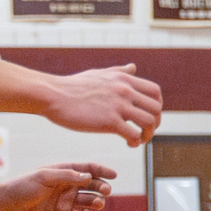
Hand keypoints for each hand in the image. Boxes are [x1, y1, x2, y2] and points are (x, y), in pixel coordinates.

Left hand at [0, 163, 115, 210]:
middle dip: (101, 187)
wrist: (5, 206)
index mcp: (64, 173)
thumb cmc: (22, 186)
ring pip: (88, 201)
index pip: (88, 169)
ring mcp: (65, 201)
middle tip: (106, 191)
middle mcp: (67, 186)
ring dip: (96, 202)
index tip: (113, 175)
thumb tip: (89, 177)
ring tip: (97, 204)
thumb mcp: (44, 177)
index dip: (102, 171)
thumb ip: (67, 176)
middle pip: (92, 185)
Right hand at [43, 64, 160, 145]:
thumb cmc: (73, 86)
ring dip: (148, 134)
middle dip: (155, 122)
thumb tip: (134, 67)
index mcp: (124, 79)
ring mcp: (118, 106)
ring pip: (149, 122)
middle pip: (156, 108)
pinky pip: (134, 134)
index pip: (155, 91)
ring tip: (138, 140)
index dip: (157, 106)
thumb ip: (120, 71)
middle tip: (145, 131)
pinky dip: (136, 141)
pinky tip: (128, 144)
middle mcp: (125, 90)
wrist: (53, 95)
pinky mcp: (109, 121)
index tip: (149, 116)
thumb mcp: (100, 73)